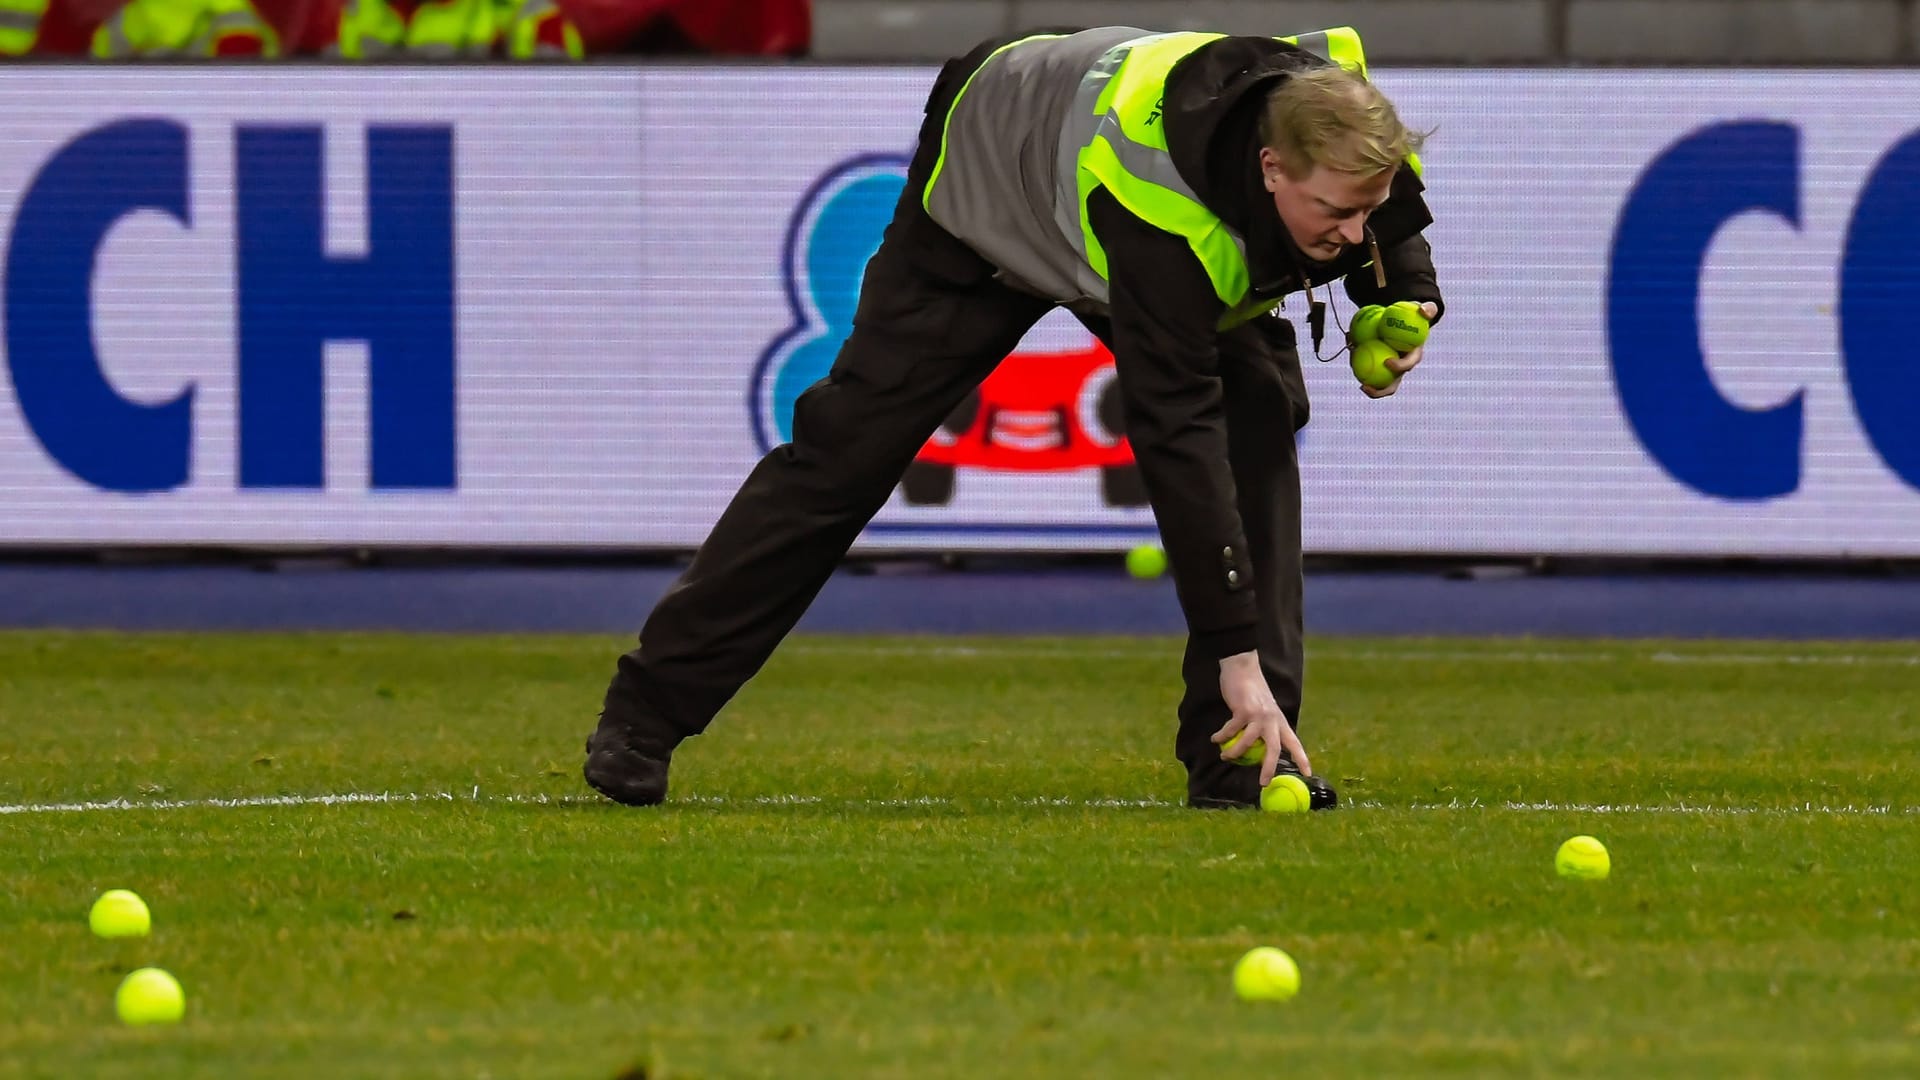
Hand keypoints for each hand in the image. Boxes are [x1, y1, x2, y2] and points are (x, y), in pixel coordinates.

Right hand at [1210, 650, 1311, 786]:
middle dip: (1269, 767)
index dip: (1302, 759)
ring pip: (1248, 742)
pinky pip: (1231, 730)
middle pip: (1274, 749)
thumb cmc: (1253, 692)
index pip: (1294, 743)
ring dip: (1234, 752)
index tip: (1308, 773)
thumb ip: (1265, 728)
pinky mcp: (1243, 710)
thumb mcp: (1265, 711)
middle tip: (1263, 783)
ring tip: (1224, 756)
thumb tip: (1260, 750)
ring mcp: (1258, 715)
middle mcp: (1272, 720)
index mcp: (1280, 721)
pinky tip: (1215, 739)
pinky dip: (1221, 736)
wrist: (1243, 668)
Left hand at [1361, 301, 1438, 399]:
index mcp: (1413, 357)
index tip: (1387, 362)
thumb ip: (1428, 310)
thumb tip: (1423, 311)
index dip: (1399, 367)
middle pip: (1391, 385)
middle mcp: (1401, 368)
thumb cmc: (1414, 316)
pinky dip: (1357, 361)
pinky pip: (1367, 366)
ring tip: (1352, 369)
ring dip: (1364, 379)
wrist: (1405, 319)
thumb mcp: (1424, 310)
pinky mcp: (1377, 365)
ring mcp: (1388, 370)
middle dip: (1379, 391)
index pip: (1407, 366)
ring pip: (1376, 381)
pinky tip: (1349, 349)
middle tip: (1365, 386)